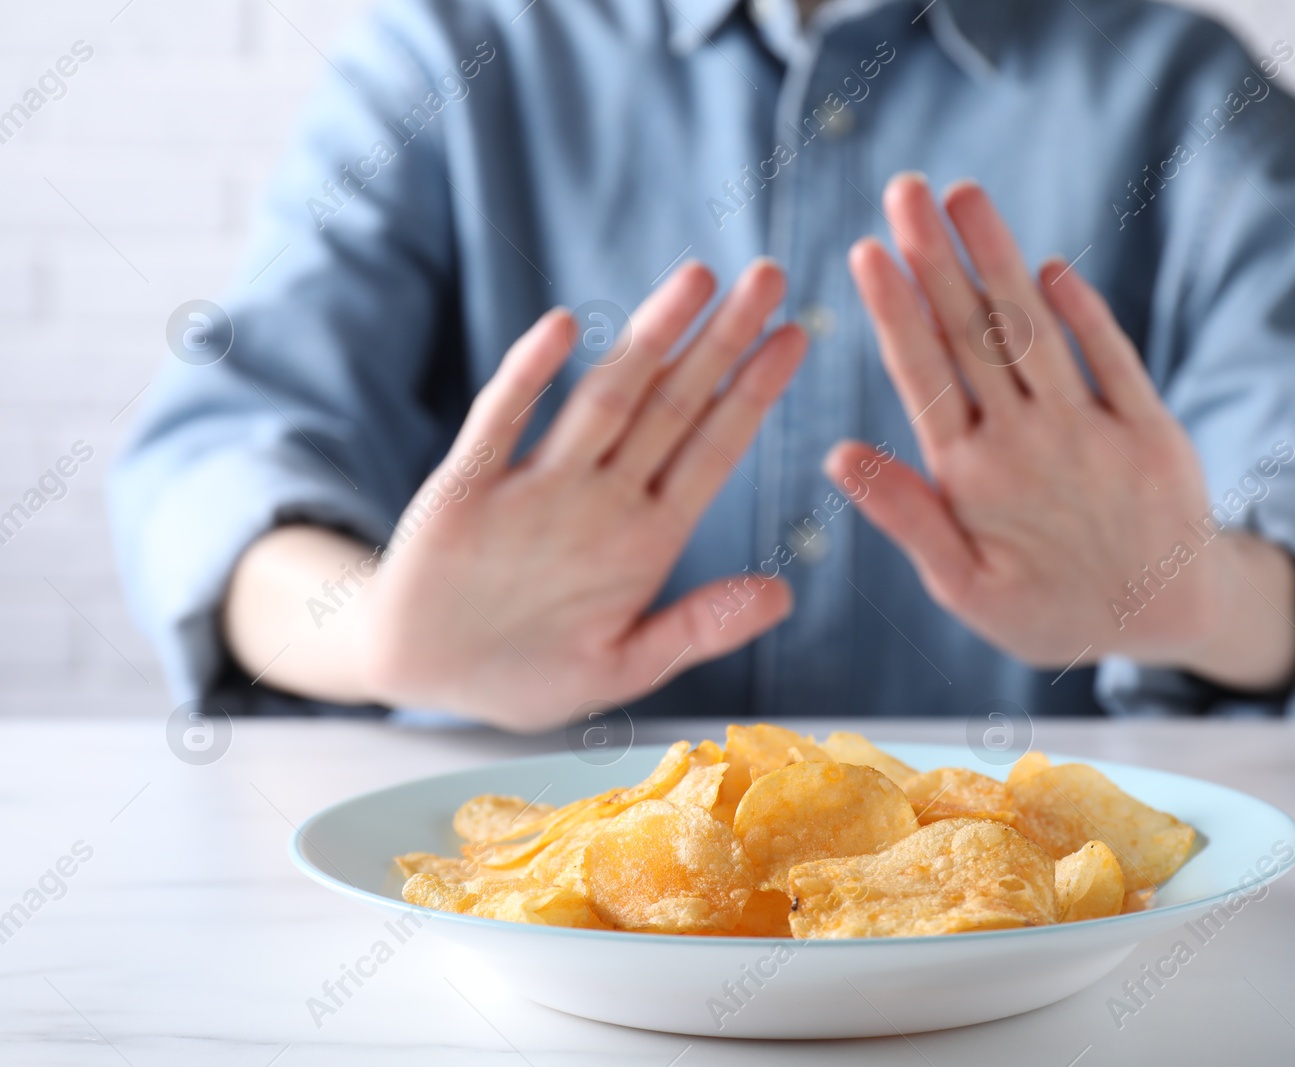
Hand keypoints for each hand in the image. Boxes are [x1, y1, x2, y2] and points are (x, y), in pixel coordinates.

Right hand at [228, 260, 805, 728]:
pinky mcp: (465, 489)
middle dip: (720, 341)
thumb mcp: (625, 666)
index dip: (754, 393)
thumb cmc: (533, 672)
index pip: (712, 449)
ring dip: (647, 340)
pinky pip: (500, 424)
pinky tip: (561, 328)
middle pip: (671, 405)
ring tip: (696, 281)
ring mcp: (534, 486)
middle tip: (768, 275)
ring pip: (601, 399)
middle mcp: (598, 498)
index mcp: (645, 536)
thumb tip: (784, 597)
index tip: (796, 338)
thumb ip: (698, 629)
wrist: (426, 676)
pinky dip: (528, 376)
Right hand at [829, 175, 1294, 689]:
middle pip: (970, 336)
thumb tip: (838, 455)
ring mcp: (1090, 432)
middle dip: (934, 257)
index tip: (868, 250)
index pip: (922, 377)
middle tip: (904, 189)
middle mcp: (1026, 445)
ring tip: (963, 195)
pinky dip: (1080, 311)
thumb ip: (907, 515)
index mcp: (970, 479)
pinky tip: (1048, 265)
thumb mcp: (964, 587)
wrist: (1168, 620)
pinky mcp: (1148, 429)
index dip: (895, 310)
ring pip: (1031, 332)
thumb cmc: (1050, 606)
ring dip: (995, 259)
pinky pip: (1111, 357)